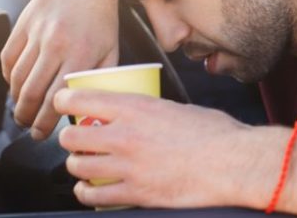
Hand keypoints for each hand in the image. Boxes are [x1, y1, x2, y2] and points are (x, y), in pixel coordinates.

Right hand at [1, 0, 119, 139]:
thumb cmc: (102, 18)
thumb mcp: (112, 49)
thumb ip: (102, 78)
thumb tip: (91, 107)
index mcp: (81, 54)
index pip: (57, 98)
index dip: (46, 122)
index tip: (42, 134)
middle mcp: (56, 44)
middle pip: (32, 92)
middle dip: (27, 117)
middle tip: (29, 127)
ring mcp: (37, 33)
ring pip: (17, 78)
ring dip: (16, 100)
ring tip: (22, 110)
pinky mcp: (23, 24)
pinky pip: (8, 57)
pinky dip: (8, 76)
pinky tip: (16, 85)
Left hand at [54, 89, 263, 208]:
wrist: (232, 162)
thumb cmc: (215, 133)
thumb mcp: (177, 108)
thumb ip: (151, 111)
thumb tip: (139, 115)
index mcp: (135, 107)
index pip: (79, 99)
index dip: (63, 100)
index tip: (64, 104)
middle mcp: (124, 135)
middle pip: (71, 136)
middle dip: (69, 137)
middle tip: (77, 138)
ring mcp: (127, 166)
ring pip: (77, 166)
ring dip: (76, 165)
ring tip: (83, 164)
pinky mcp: (135, 193)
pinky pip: (95, 195)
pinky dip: (87, 193)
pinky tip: (89, 190)